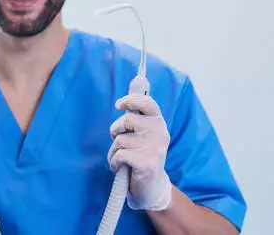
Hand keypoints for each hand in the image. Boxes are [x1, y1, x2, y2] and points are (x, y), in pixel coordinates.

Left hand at [107, 94, 172, 210]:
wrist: (150, 187)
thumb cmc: (140, 155)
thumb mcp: (141, 132)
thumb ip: (136, 114)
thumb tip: (133, 86)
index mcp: (158, 123)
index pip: (148, 103)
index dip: (131, 100)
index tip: (118, 105)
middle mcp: (160, 133)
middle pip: (127, 120)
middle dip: (116, 130)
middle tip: (120, 141)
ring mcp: (155, 149)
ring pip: (120, 140)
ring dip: (114, 150)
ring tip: (122, 158)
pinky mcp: (147, 164)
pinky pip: (119, 155)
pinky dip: (114, 162)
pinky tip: (120, 167)